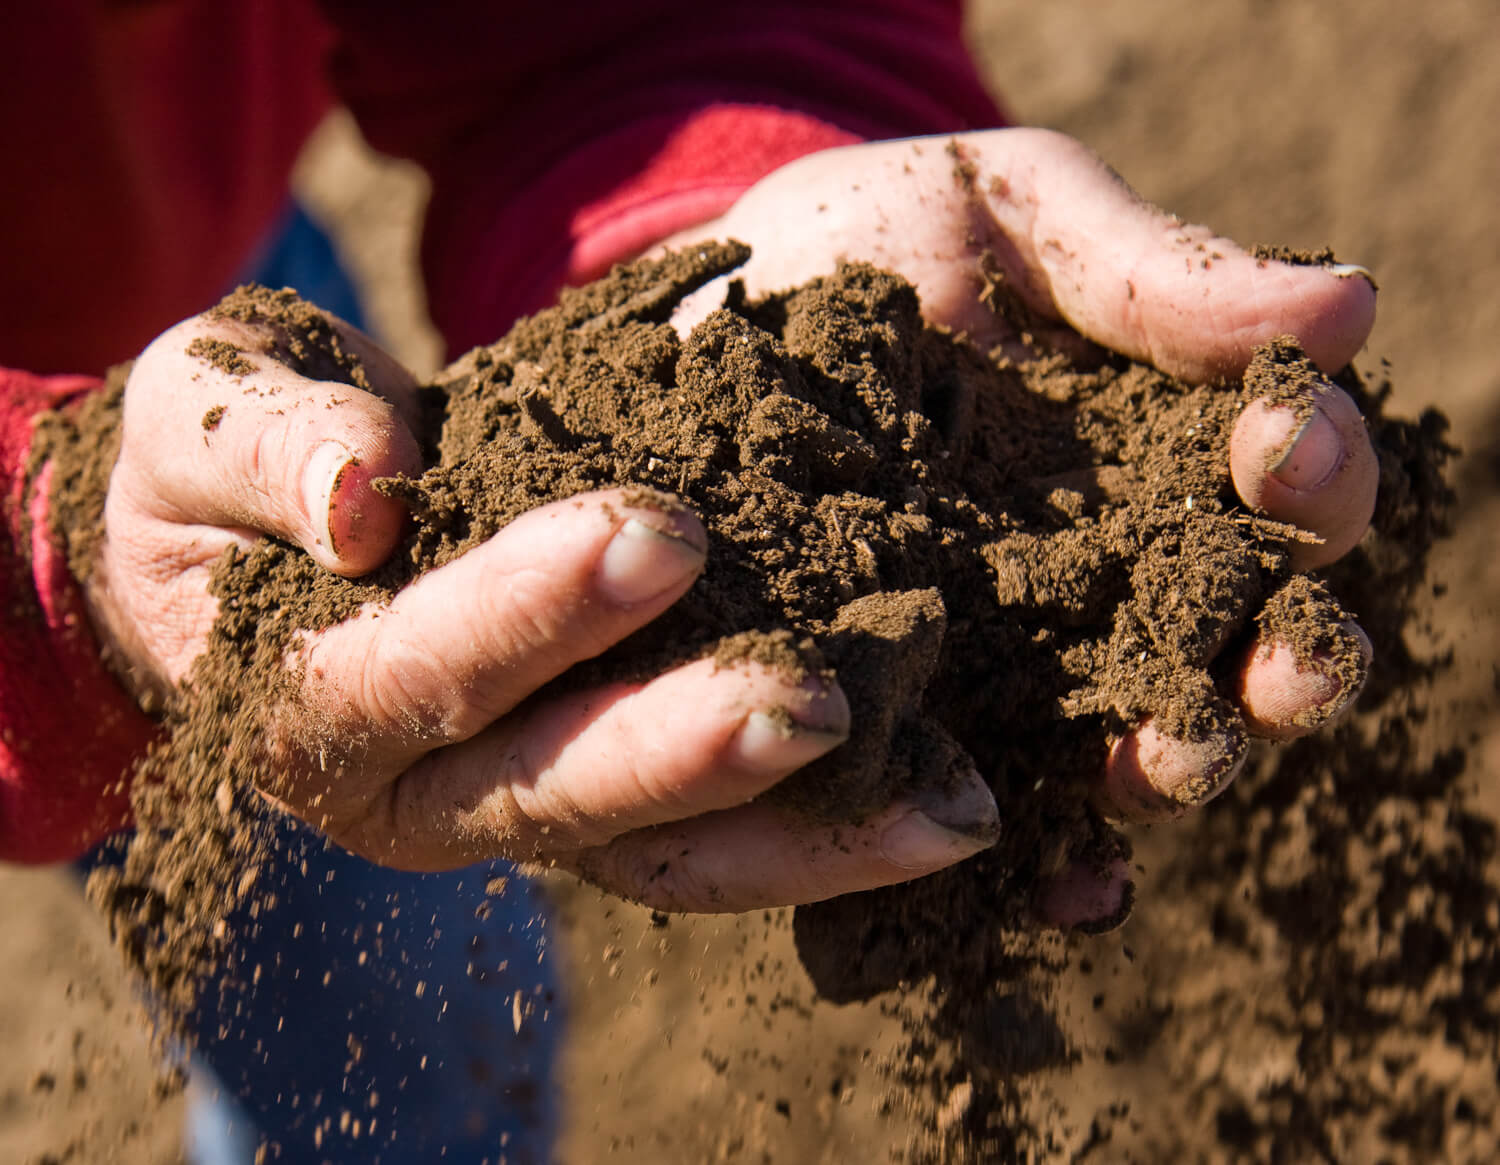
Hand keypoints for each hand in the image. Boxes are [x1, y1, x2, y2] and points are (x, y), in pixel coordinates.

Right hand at [81, 307, 996, 909]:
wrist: (254, 542)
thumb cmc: (221, 467)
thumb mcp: (204, 412)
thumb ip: (267, 444)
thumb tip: (361, 496)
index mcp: (309, 703)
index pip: (419, 670)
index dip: (532, 612)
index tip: (662, 531)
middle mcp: (416, 795)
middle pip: (557, 794)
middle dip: (687, 749)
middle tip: (822, 704)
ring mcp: (515, 809)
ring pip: (658, 853)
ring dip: (801, 838)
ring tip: (947, 810)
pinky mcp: (597, 794)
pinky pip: (710, 835)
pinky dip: (822, 831)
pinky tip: (942, 799)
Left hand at [664, 129, 1379, 922]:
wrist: (714, 301)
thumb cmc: (882, 234)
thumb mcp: (1020, 215)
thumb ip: (1158, 271)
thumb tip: (1352, 308)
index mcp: (1163, 467)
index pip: (1285, 497)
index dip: (1313, 478)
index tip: (1283, 442)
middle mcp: (1106, 587)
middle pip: (1231, 654)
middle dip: (1272, 671)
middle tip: (1282, 672)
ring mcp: (1008, 663)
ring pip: (1123, 745)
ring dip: (1163, 768)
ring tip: (1163, 766)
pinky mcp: (899, 715)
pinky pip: (978, 804)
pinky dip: (1026, 853)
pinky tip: (1052, 880)